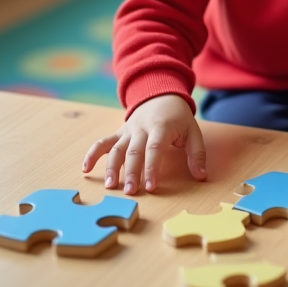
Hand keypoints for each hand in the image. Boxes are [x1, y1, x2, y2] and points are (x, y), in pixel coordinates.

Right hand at [81, 94, 207, 194]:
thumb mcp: (192, 131)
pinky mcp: (119, 133)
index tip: (150, 187)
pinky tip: (86, 169)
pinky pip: (103, 143)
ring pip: (116, 148)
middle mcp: (141, 129)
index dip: (151, 168)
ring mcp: (127, 131)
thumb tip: (201, 177)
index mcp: (160, 127)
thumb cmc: (178, 117)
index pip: (154, 149)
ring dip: (111, 167)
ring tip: (109, 186)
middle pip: (133, 151)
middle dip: (130, 173)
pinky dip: (92, 154)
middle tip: (129, 192)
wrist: (160, 94)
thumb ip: (197, 154)